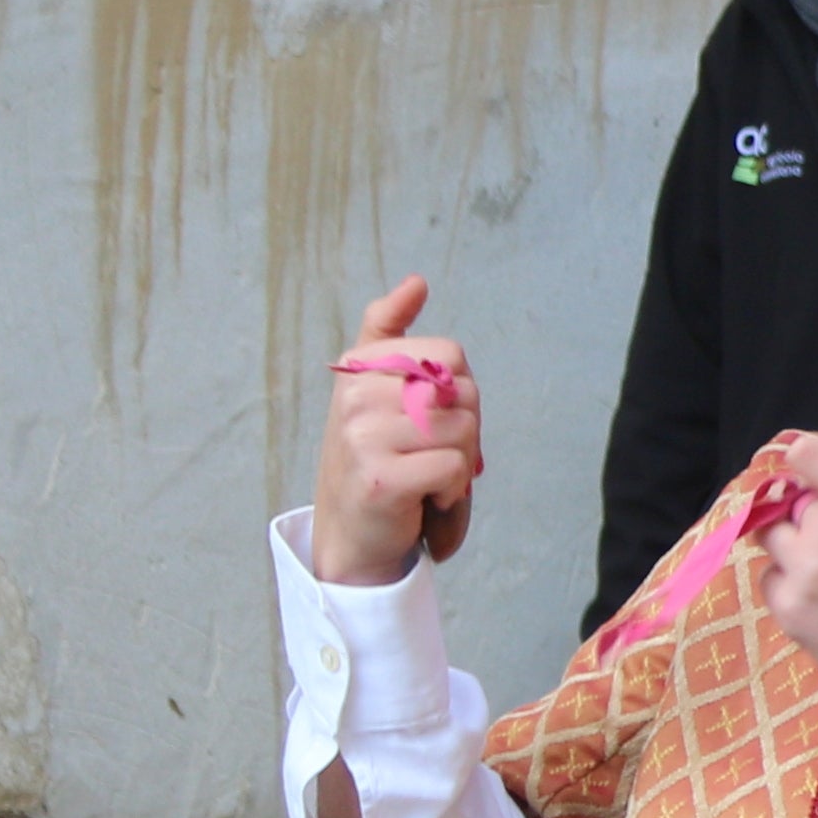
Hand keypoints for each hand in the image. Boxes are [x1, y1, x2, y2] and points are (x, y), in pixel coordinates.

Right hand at [308, 279, 480, 588]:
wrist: (352, 535)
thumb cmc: (378, 460)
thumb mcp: (381, 392)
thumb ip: (392, 335)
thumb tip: (416, 281)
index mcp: (359, 366)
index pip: (451, 355)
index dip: (459, 392)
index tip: (429, 419)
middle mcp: (354, 395)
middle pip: (463, 392)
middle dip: (465, 430)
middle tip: (429, 456)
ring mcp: (361, 435)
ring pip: (463, 431)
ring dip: (460, 464)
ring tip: (424, 478)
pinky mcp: (378, 477)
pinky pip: (454, 468)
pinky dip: (452, 492)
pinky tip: (424, 500)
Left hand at [748, 426, 817, 701]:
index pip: (805, 455)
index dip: (806, 461)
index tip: (816, 474)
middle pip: (793, 500)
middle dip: (814, 514)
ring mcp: (807, 572)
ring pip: (774, 536)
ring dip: (797, 545)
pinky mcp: (788, 607)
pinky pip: (770, 576)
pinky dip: (792, 582)